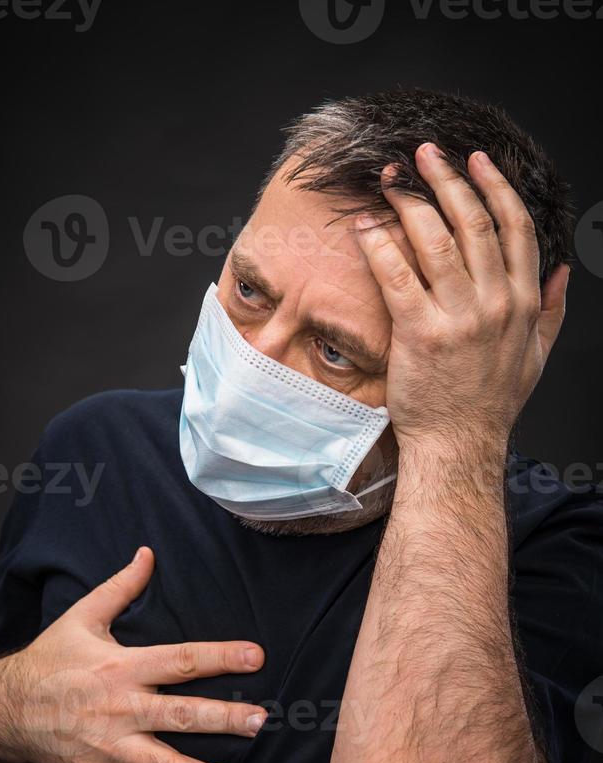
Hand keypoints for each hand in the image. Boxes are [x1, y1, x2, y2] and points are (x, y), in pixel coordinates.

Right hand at [0, 547, 265, 762]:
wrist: (3, 708)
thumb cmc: (48, 658)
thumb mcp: (81, 616)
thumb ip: (120, 587)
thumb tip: (148, 553)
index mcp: (121, 666)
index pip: (179, 660)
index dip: (219, 656)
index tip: (256, 656)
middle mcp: (119, 708)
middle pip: (179, 715)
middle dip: (222, 719)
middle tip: (260, 722)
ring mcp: (108, 747)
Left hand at [356, 143, 568, 451]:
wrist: (459, 444)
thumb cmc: (492, 403)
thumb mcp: (537, 355)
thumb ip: (552, 310)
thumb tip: (562, 272)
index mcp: (524, 302)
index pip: (515, 228)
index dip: (494, 187)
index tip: (476, 161)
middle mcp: (495, 303)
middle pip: (473, 223)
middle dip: (448, 180)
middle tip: (425, 154)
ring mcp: (458, 317)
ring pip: (436, 241)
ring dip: (411, 201)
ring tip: (392, 179)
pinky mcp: (420, 333)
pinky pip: (398, 276)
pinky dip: (379, 246)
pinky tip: (365, 226)